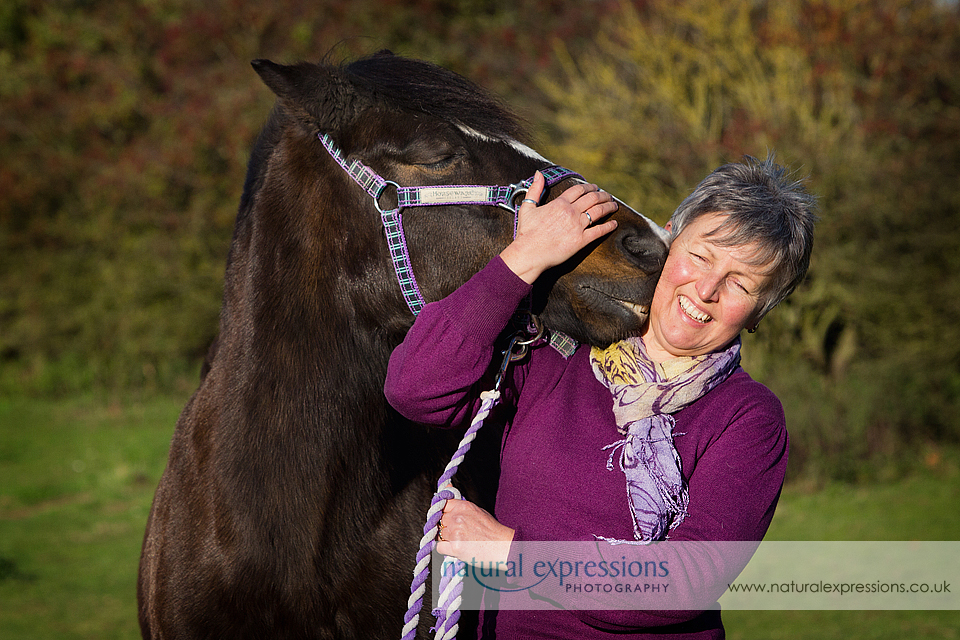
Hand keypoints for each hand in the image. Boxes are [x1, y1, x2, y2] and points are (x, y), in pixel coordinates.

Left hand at [436, 498, 513, 564]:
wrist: (503, 546)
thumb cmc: (492, 530)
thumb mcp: (477, 510)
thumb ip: (460, 503)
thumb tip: (448, 486)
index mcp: (463, 506)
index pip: (441, 504)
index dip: (441, 512)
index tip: (444, 517)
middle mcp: (458, 518)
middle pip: (438, 521)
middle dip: (444, 526)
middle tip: (455, 532)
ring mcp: (455, 533)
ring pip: (438, 534)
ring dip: (445, 538)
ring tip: (459, 541)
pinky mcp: (455, 548)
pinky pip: (439, 547)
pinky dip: (445, 549)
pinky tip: (456, 548)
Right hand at [500, 171, 618, 283]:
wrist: (529, 253)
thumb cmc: (526, 232)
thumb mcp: (527, 207)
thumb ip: (535, 189)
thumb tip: (540, 173)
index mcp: (559, 203)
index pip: (579, 190)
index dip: (589, 187)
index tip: (595, 187)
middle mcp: (571, 212)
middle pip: (592, 198)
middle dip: (603, 195)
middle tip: (608, 196)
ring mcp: (577, 226)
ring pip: (598, 211)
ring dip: (609, 206)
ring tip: (614, 206)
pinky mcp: (581, 240)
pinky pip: (599, 231)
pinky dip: (609, 226)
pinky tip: (614, 224)